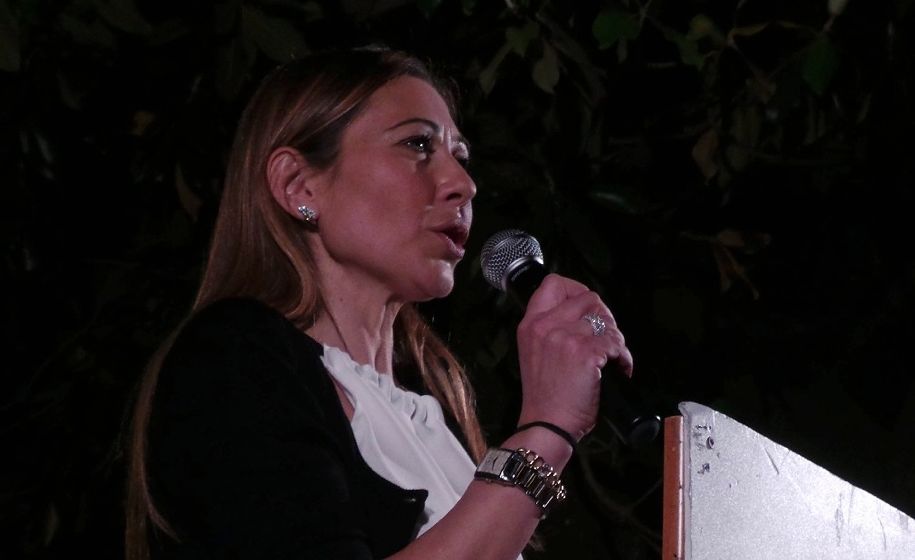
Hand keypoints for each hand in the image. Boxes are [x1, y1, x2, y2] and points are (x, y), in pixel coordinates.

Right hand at [515, 274, 632, 440]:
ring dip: (616, 339)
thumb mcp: (534, 353)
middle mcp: (546, 326)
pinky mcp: (586, 352)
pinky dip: (623, 357)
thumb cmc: (545, 396)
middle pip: (588, 298)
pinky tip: (618, 369)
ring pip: (606, 321)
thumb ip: (549, 329)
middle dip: (604, 317)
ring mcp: (566, 337)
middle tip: (606, 337)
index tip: (586, 305)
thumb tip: (582, 315)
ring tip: (613, 357)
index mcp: (530, 324)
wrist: (547, 424)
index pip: (553, 284)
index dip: (575, 290)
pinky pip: (615, 343)